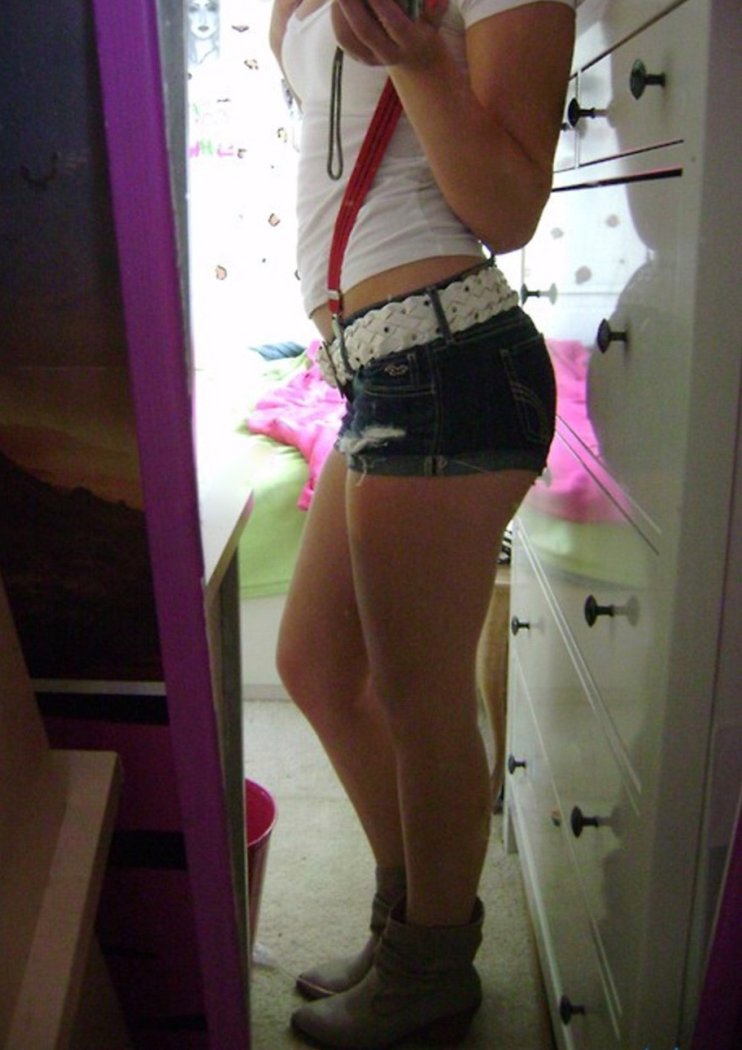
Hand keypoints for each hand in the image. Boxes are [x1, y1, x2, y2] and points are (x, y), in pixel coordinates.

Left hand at [331, 0, 447, 67]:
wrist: (414, 56)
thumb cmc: (424, 26)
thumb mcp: (434, 18)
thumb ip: (436, 9)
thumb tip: (438, 1)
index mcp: (411, 43)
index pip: (394, 23)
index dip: (381, 3)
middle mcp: (390, 54)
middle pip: (365, 30)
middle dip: (352, 4)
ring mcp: (372, 59)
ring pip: (348, 36)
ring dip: (340, 10)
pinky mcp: (358, 57)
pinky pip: (342, 38)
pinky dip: (337, 17)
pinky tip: (340, 2)